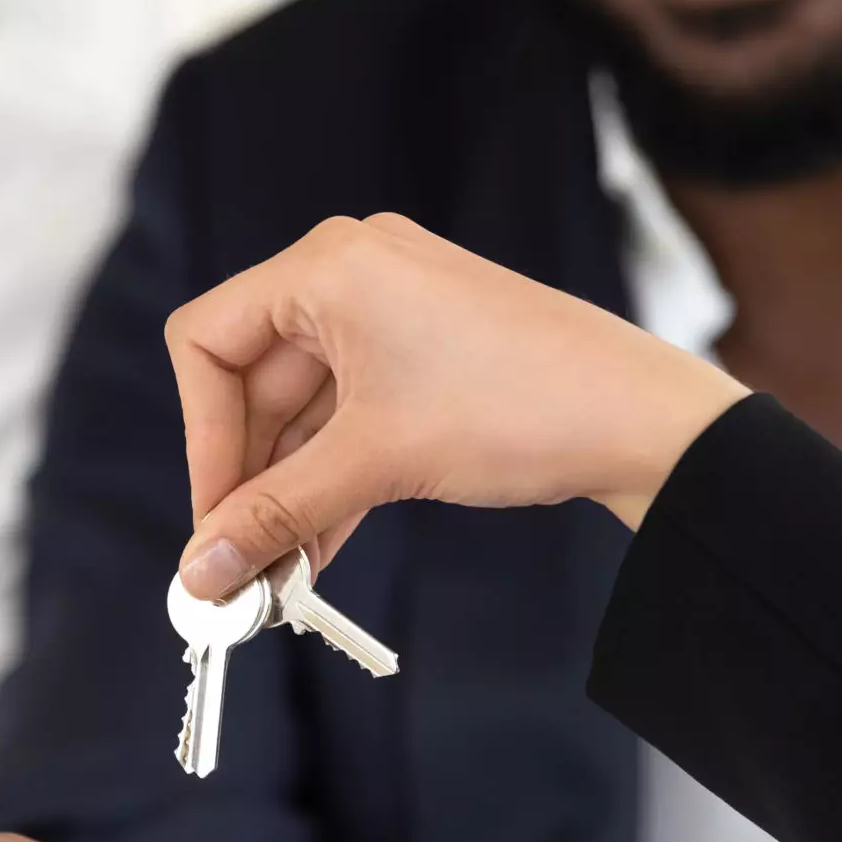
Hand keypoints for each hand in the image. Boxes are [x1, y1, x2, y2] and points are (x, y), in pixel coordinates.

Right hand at [164, 214, 747, 599]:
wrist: (643, 420)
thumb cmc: (516, 409)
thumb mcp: (375, 463)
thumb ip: (274, 514)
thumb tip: (198, 570)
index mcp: (327, 265)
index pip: (207, 342)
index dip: (201, 438)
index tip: (215, 520)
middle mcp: (352, 272)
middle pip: (251, 379)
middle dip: (245, 477)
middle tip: (236, 566)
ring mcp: (392, 308)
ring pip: (302, 408)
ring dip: (288, 489)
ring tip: (276, 576)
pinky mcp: (425, 351)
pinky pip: (349, 413)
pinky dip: (331, 476)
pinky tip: (317, 549)